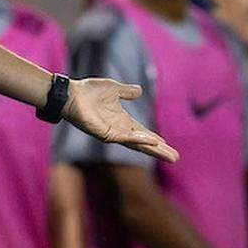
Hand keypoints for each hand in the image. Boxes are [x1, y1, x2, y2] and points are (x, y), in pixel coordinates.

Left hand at [63, 79, 177, 163]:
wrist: (72, 93)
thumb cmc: (89, 92)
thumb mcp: (114, 88)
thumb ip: (127, 91)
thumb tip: (139, 91)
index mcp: (122, 121)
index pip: (143, 133)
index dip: (155, 140)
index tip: (168, 146)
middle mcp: (119, 130)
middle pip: (143, 144)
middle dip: (159, 151)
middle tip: (175, 158)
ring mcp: (112, 133)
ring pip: (136, 144)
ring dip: (152, 149)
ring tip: (168, 154)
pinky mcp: (104, 134)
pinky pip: (125, 138)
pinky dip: (138, 139)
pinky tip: (151, 141)